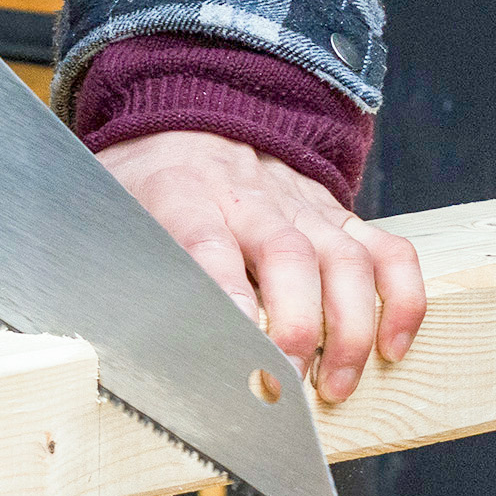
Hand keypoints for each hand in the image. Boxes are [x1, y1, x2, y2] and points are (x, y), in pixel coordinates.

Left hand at [100, 130, 429, 405]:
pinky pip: (388, 252)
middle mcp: (249, 198)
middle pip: (288, 254)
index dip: (227, 294)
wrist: (191, 112)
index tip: (240, 345)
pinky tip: (392, 346)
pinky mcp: (340, 215)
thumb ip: (103, 261)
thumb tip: (94, 337)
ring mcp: (303, 205)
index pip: (206, 243)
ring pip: (345, 258)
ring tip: (338, 383)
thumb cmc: (146, 183)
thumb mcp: (103, 207)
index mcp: (180, 194)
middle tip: (291, 383)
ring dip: (350, 328)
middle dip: (297, 325)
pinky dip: (401, 300)